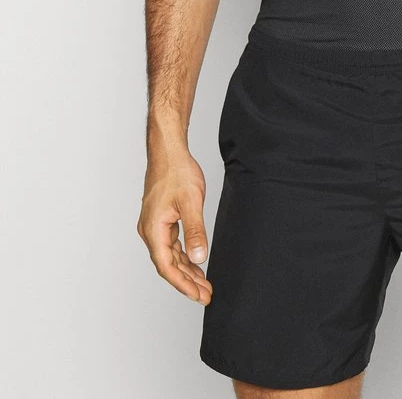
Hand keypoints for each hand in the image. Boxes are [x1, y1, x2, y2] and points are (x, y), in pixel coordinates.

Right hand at [137, 148, 213, 304]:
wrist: (168, 151)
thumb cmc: (177, 172)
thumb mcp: (191, 202)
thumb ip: (195, 231)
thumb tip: (199, 258)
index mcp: (153, 230)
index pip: (166, 267)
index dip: (183, 285)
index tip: (199, 296)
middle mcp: (149, 231)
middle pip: (168, 265)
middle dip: (187, 282)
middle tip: (206, 295)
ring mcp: (154, 225)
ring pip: (169, 256)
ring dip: (186, 270)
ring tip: (204, 284)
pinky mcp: (160, 219)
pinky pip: (171, 244)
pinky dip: (183, 255)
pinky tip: (195, 262)